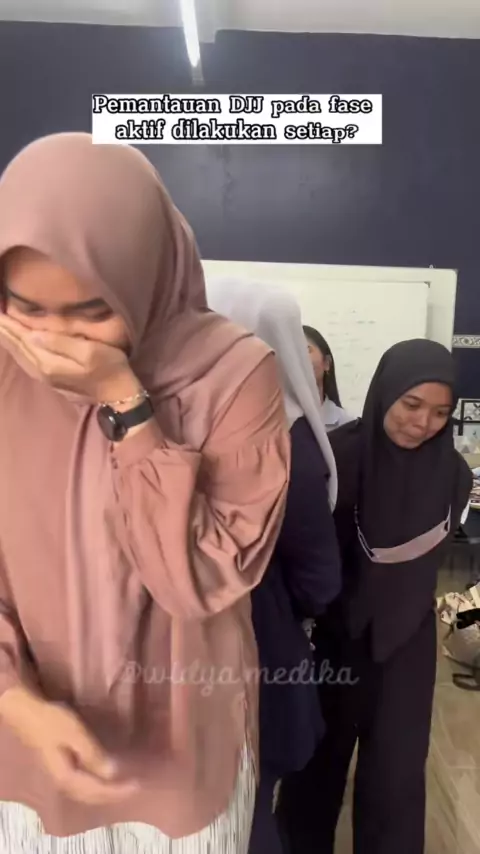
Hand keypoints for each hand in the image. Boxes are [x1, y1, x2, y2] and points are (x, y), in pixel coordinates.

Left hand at [0, 314, 138, 401]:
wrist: (118, 393)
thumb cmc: (110, 367)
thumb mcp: (89, 352)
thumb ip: (61, 343)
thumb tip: (33, 333)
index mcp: (48, 362)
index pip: (22, 338)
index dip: (8, 324)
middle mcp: (41, 371)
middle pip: (16, 346)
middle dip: (3, 330)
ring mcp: (43, 376)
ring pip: (19, 354)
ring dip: (7, 339)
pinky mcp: (49, 377)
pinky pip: (25, 359)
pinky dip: (16, 348)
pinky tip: (13, 342)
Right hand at [0, 686, 137, 804]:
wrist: (28, 714)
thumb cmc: (53, 721)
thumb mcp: (75, 734)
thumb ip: (93, 754)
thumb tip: (112, 773)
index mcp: (67, 776)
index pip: (97, 790)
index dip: (117, 790)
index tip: (137, 785)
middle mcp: (63, 782)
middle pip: (92, 796)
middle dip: (114, 795)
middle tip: (135, 788)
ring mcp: (61, 776)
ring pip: (87, 793)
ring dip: (106, 793)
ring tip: (123, 787)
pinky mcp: (62, 768)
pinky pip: (83, 785)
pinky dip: (97, 786)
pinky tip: (105, 779)